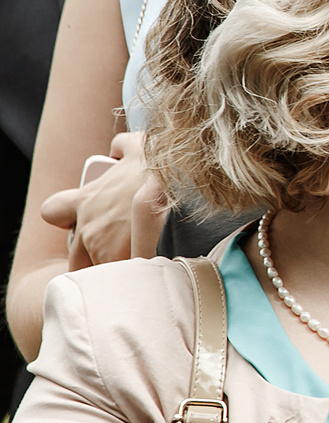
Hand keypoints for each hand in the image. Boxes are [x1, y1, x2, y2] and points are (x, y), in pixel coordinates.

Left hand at [37, 131, 168, 267]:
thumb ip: (121, 147)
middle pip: (76, 257)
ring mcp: (102, 245)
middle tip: (121, 255)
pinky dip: (134, 277)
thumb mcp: (137, 145)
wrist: (180, 180)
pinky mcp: (122, 260)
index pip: (54, 212)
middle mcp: (88, 225)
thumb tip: (117, 148)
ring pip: (100, 269)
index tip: (82, 223)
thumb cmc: (160, 163)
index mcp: (86, 199)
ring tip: (139, 267)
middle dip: (94, 260)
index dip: (66, 220)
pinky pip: (122, 277)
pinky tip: (149, 274)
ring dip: (117, 267)